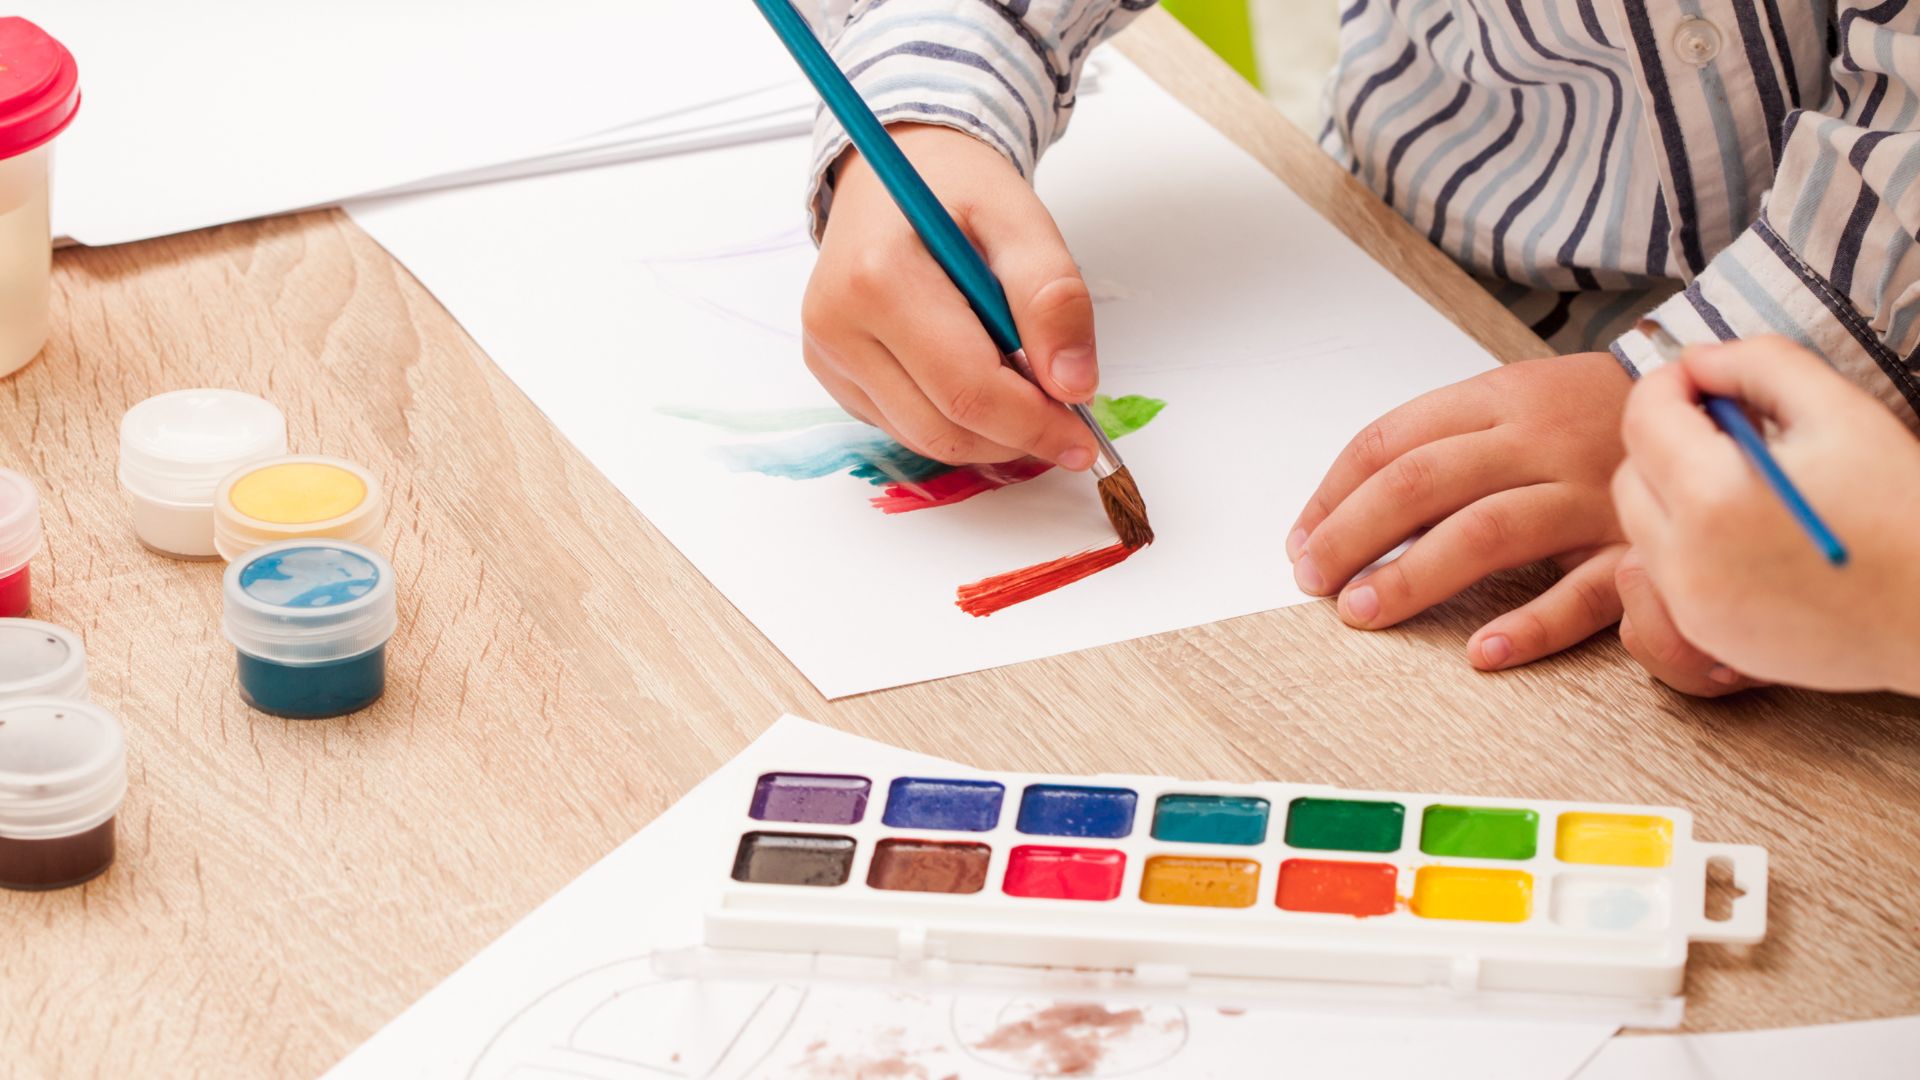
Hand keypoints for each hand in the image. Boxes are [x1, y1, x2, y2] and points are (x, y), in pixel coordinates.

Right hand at [803, 124, 1101, 468]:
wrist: (893, 176)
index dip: (1034, 424)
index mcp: (878, 278)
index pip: (967, 388)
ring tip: (1024, 389)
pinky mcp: (832, 376)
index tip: (1083, 439)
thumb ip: (1053, 296)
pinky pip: (905, 429)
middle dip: (1016, 436)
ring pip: (925, 440)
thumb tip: (1074, 387)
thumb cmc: (955, 189)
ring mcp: (827, 356)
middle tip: (1065, 419)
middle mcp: (836, 325)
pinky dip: (955, 422)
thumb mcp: (1020, 218)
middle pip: (944, 427)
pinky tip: (979, 379)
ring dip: (988, 435)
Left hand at [1288, 352, 1632, 668]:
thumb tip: (1342, 513)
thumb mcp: (1515, 401)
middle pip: (1424, 482)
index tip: (1300, 541)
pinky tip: (1482, 654)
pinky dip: (1531, 627)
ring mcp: (1590, 495)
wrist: (1718, 406)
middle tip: (1313, 581)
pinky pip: (1582, 594)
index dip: (1335, 494)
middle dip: (1354, 534)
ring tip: (1363, 611)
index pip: (1392, 440)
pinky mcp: (1635, 551)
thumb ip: (1441, 446)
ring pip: (1488, 532)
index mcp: (1502, 398)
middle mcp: (1541, 441)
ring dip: (1416, 575)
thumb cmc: (1593, 415)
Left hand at [1612, 337, 1919, 694]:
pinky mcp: (1706, 634)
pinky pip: (1667, 571)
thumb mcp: (1841, 411)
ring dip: (1672, 490)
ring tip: (1745, 479)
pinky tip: (1750, 530)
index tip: (1705, 378)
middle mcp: (1685, 560)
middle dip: (1666, 439)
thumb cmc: (1903, 508)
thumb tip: (1696, 359)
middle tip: (1729, 427)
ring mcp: (1690, 606)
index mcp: (1713, 496)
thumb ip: (1758, 365)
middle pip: (1631, 474)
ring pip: (1641, 525)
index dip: (1670, 383)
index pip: (1644, 417)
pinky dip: (1689, 541)